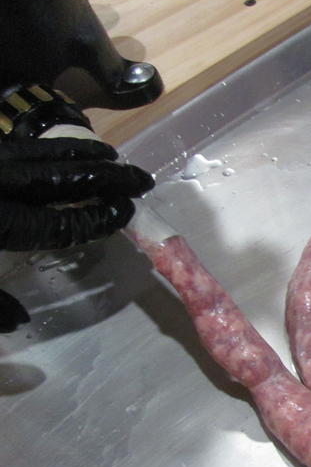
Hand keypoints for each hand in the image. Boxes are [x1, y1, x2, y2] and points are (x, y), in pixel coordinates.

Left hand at [0, 136, 153, 331]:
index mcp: (0, 224)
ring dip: (83, 156)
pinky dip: (51, 148)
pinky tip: (66, 152)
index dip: (98, 218)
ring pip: (43, 154)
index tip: (127, 212)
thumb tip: (20, 320)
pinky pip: (23, 146)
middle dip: (107, 178)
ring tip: (113, 159)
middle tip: (141, 179)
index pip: (62, 222)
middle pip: (63, 178)